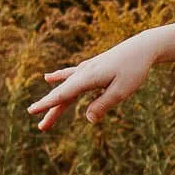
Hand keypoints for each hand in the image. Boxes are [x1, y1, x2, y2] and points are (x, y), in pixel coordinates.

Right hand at [29, 28, 165, 130]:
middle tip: (41, 127)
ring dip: (55, 101)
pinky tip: (48, 78)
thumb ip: (104, 104)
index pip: (63, 95)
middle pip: (63, 94)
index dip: (47, 104)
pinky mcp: (92, 67)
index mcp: (88, 78)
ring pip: (66, 87)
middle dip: (50, 110)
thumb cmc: (134, 69)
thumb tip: (88, 119)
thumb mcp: (122, 90)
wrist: (142, 47)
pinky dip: (59, 78)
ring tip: (40, 111)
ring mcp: (86, 69)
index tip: (32, 111)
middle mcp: (83, 73)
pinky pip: (70, 75)